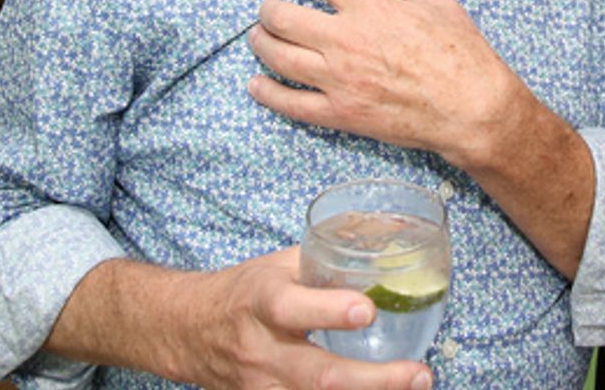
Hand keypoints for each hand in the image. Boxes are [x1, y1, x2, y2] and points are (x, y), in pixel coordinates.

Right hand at [52, 248, 431, 389]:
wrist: (186, 332)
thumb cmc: (244, 291)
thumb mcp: (280, 264)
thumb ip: (330, 254)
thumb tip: (388, 229)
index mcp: (263, 302)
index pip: (293, 308)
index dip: (330, 311)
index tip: (369, 309)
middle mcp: (262, 350)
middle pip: (318, 374)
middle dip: (374, 379)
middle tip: (419, 374)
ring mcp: (262, 387)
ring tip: (413, 385)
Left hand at [249, 0, 526, 169]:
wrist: (470, 109)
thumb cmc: (462, 55)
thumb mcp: (440, 6)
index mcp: (371, 8)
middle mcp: (346, 40)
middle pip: (285, 17)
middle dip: (270, 8)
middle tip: (269, 8)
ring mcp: (338, 79)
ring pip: (279, 57)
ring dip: (261, 43)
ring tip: (258, 37)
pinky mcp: (340, 113)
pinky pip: (291, 104)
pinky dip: (267, 93)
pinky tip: (257, 85)